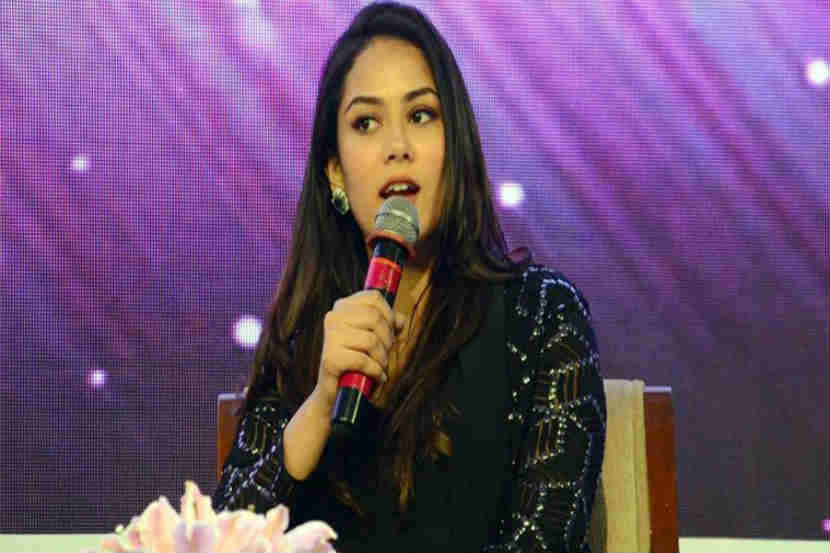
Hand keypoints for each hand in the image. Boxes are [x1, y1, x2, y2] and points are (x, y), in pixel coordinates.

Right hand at [312, 290, 405, 410]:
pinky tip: (376, 377)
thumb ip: (389, 325)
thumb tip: (401, 320)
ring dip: (382, 358)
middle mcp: (333, 317)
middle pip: (375, 318)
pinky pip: (363, 360)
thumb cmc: (359, 362)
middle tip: (385, 355)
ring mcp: (330, 337)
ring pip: (370, 340)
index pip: (374, 298)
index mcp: (342, 307)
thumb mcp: (376, 339)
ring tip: (380, 367)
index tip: (391, 332)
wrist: (337, 392)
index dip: (389, 315)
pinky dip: (375, 371)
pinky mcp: (330, 358)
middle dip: (387, 339)